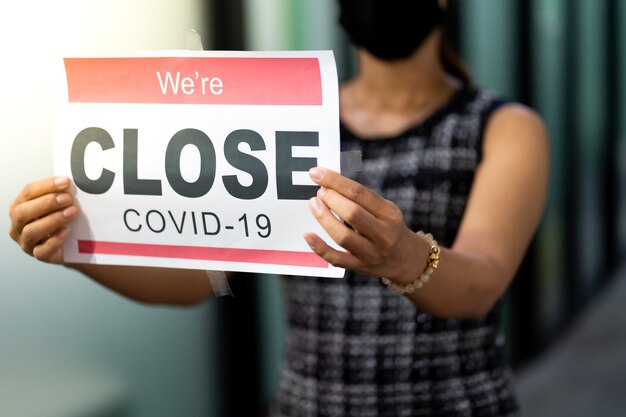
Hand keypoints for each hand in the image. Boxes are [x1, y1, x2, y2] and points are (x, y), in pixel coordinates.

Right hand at [8, 176, 78, 263]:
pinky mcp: (38, 255)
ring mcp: (26, 242)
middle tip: (68, 198)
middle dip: (46, 203)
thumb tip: (69, 183)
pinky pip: (41, 251)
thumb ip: (59, 194)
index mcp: (20, 206)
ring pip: (31, 231)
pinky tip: (67, 232)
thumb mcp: (57, 205)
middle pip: (23, 212)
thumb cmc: (60, 220)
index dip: (46, 186)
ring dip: (53, 220)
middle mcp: (18, 225)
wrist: (69, 245)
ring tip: (72, 213)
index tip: (65, 181)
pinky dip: (54, 241)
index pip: (28, 192)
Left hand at [304, 167, 422, 280]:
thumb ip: (361, 199)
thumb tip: (329, 183)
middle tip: (320, 192)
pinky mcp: (360, 266)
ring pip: (343, 236)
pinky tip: (308, 235)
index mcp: (389, 214)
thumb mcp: (385, 210)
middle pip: (352, 213)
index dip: (335, 181)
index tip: (316, 173)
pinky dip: (320, 247)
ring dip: (324, 218)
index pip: (359, 193)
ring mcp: (371, 253)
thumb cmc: (388, 227)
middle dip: (331, 199)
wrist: (406, 259)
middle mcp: (383, 234)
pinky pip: (336, 258)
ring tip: (314, 204)